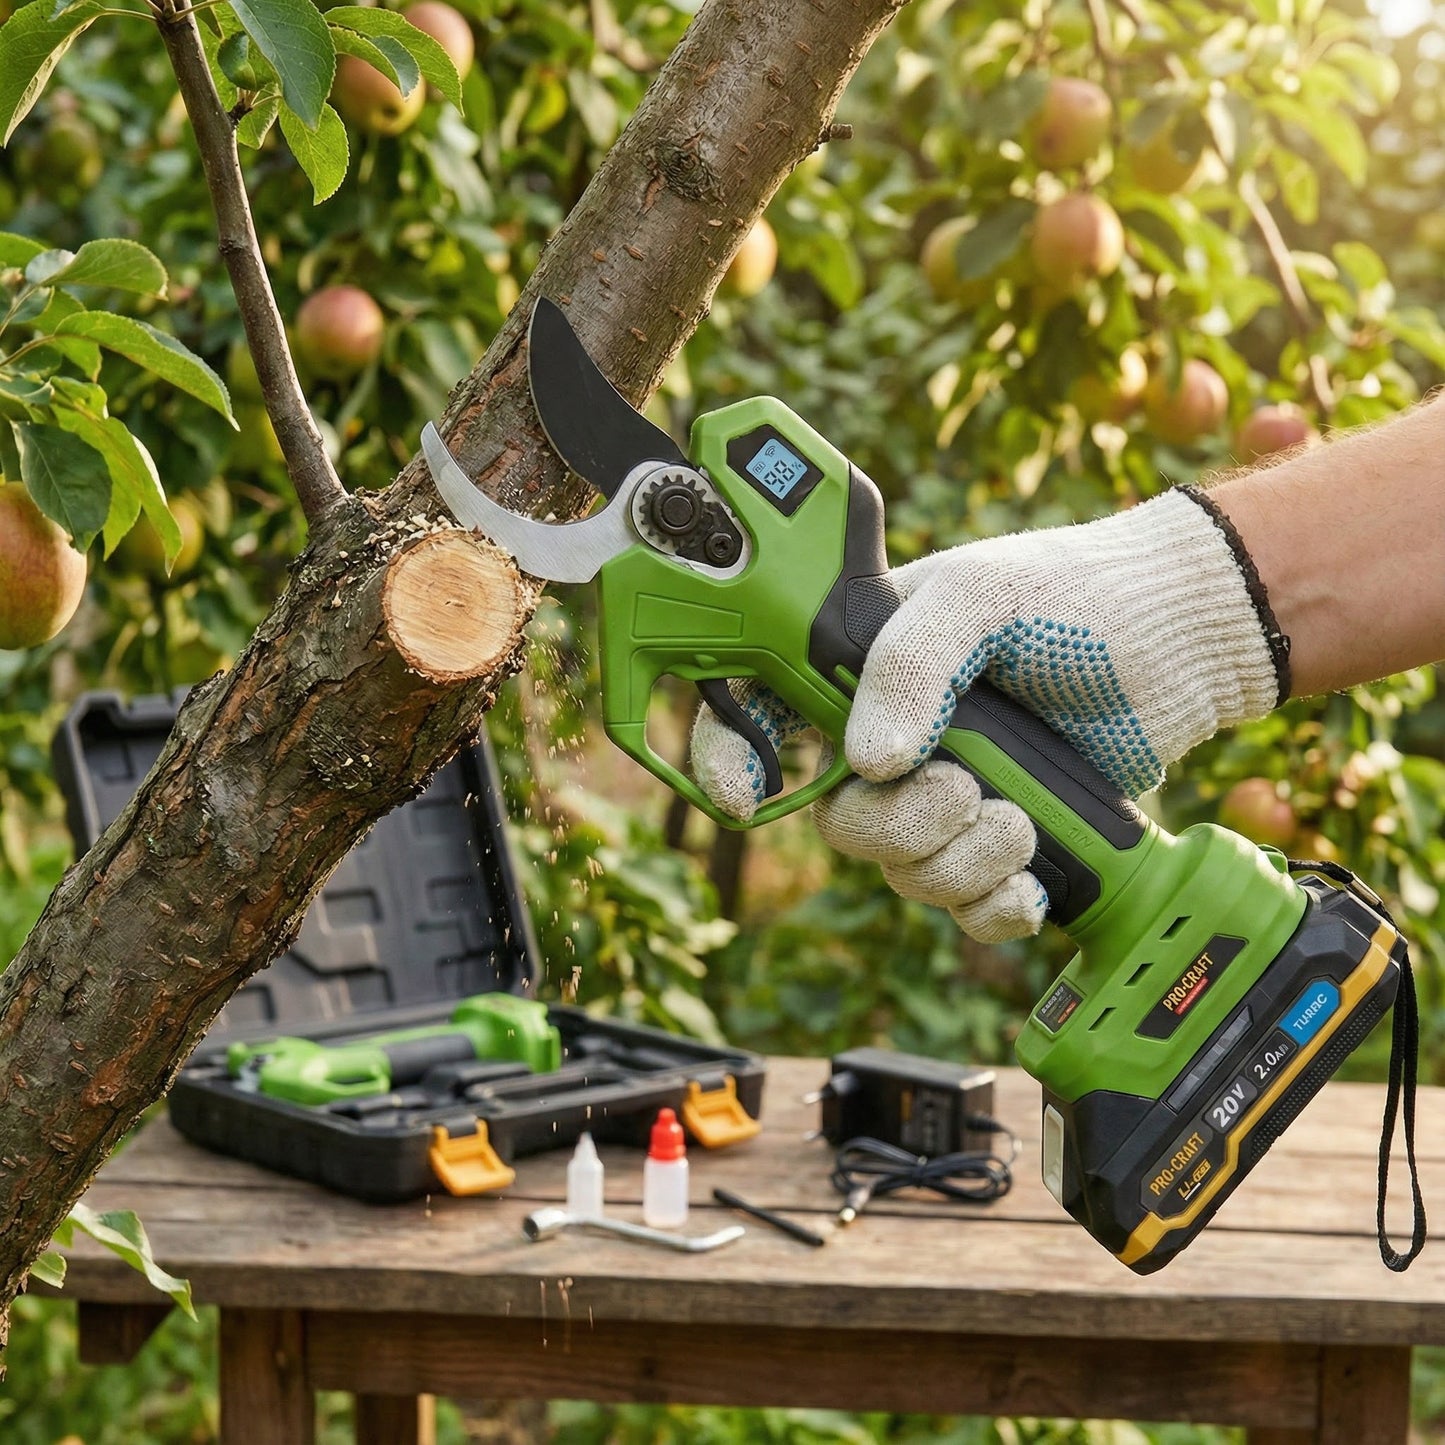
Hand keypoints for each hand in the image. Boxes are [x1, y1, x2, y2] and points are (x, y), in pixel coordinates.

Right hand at [690, 488, 1284, 940]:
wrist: (1182, 641)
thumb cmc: (1074, 594)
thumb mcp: (978, 598)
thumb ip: (911, 664)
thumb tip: (871, 760)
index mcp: (861, 670)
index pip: (760, 716)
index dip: (732, 761)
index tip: (747, 800)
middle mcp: (896, 740)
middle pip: (841, 823)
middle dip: (899, 827)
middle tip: (966, 789)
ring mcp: (951, 795)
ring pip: (905, 875)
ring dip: (961, 863)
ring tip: (1021, 821)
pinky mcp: (1007, 842)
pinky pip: (967, 909)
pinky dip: (992, 909)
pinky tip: (1029, 884)